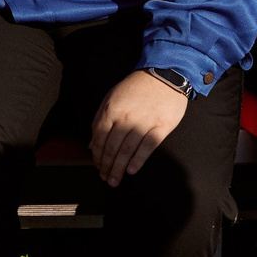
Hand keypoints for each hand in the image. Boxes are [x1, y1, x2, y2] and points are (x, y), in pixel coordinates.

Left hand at [89, 70, 189, 185]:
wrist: (163, 75)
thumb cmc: (135, 88)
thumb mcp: (111, 98)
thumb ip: (100, 120)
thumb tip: (92, 144)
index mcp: (111, 110)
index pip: (100, 139)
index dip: (97, 156)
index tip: (98, 166)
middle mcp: (126, 118)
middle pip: (112, 148)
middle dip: (107, 166)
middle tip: (106, 179)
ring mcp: (144, 123)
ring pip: (127, 151)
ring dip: (119, 168)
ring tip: (115, 180)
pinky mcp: (161, 127)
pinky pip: (148, 147)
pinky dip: (138, 160)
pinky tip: (132, 170)